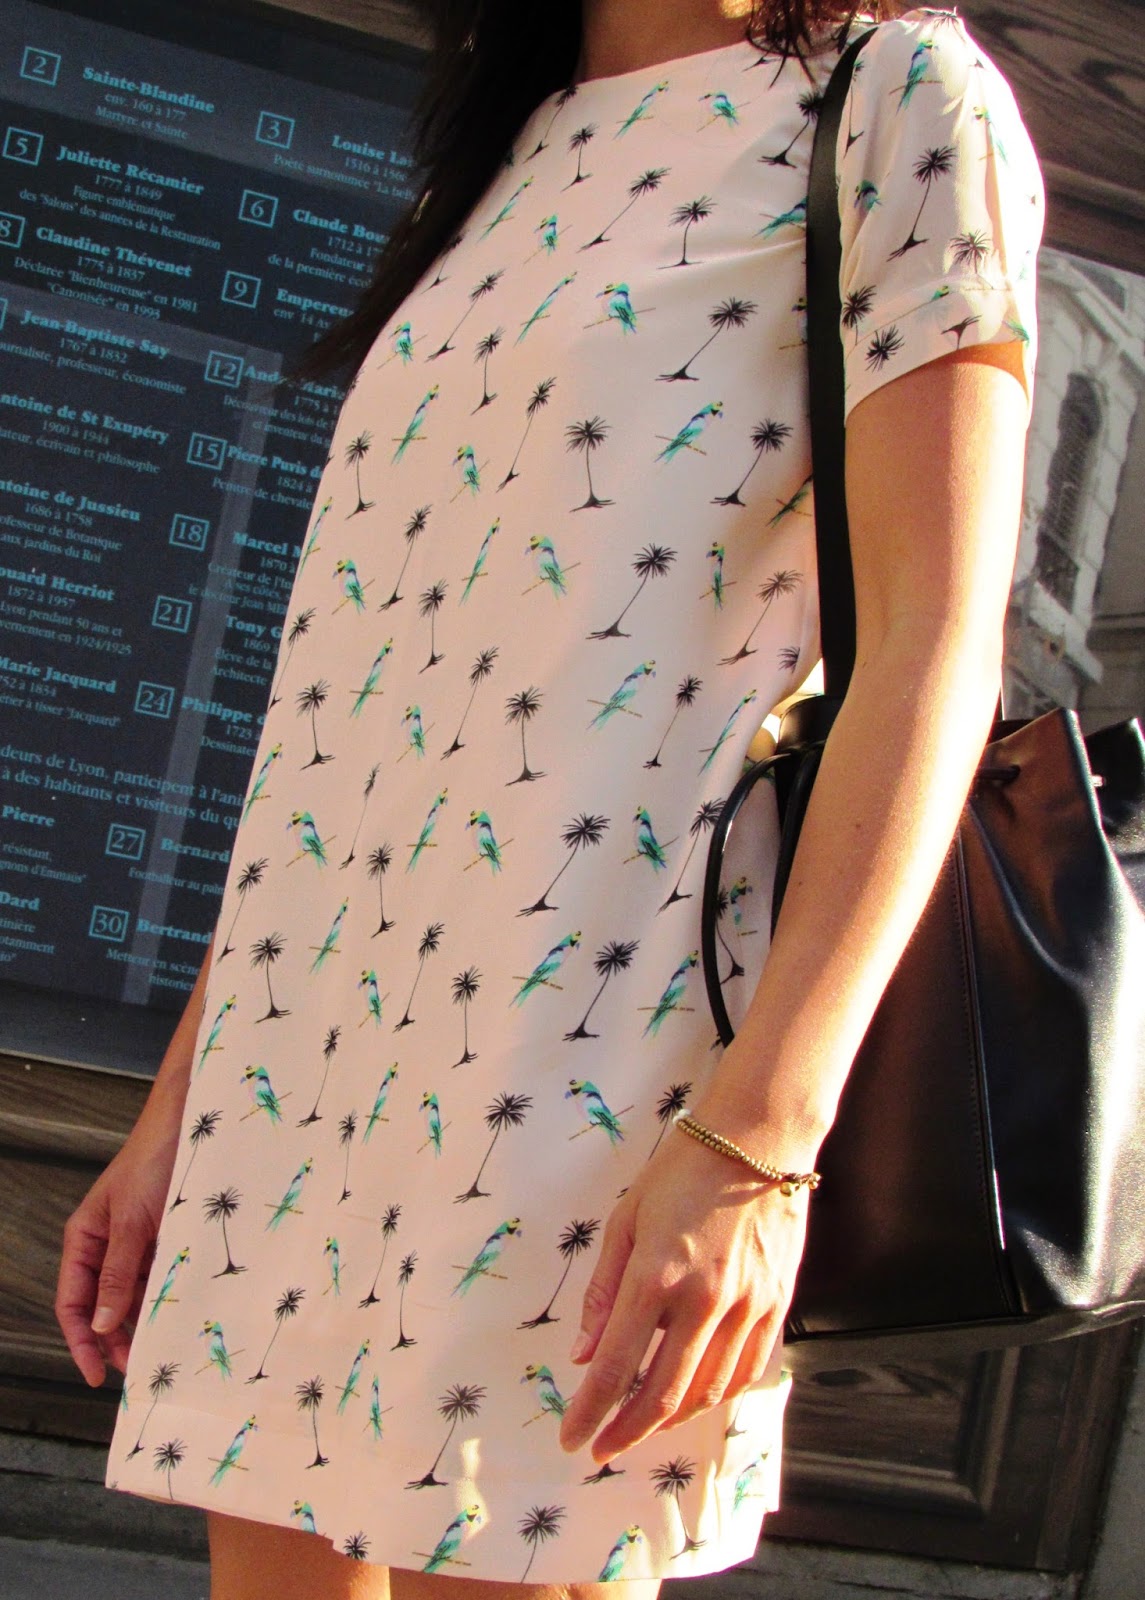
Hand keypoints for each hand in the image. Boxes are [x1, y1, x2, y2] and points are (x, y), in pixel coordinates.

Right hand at [55, 1111, 180, 1386]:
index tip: (96, 1375)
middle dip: (115, 1340)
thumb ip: (118, 1273)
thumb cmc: (154, 1160)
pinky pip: (159, 1276)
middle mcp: (107, 1244)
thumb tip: (101, 1325)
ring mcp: (137, 1241)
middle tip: (138, 1369)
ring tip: (161, 1348)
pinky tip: (179, 1314)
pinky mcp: (165, 1236)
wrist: (191, 1123)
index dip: (81, 1342)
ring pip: (133, 1294)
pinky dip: (165, 1297)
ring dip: (143, 1321)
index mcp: (85, 1239)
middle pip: (103, 1305)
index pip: (73, 1303)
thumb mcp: (132, 1221)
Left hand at [557, 1125, 808, 1463]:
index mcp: (656, 1275)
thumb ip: (603, 1292)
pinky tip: (696, 1398)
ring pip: (708, 1391)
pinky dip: (718, 1396)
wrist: (757, 1140)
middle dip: (626, 1430)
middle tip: (604, 1447)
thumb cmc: (681, 1171)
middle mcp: (704, 1300)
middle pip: (662, 1394)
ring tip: (644, 1423)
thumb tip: (582, 1354)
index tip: (572, 1438)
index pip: (616, 1365)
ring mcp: (746, 1305)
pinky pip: (747, 1371)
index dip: (590, 1410)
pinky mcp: (777, 1304)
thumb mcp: (625, 1220)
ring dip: (671, 1419)